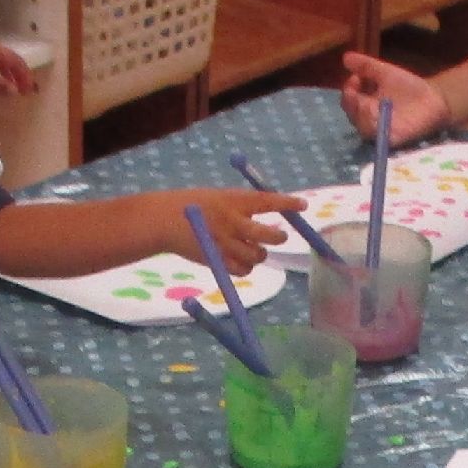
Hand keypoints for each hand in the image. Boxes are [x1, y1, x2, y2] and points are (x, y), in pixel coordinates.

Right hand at [180, 187, 303, 274]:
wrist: (164, 220)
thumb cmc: (193, 205)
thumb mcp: (219, 197)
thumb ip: (241, 206)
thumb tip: (269, 213)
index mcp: (233, 200)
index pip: (267, 201)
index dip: (287, 204)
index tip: (303, 206)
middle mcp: (232, 221)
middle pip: (266, 235)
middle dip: (278, 237)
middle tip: (280, 236)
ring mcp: (225, 243)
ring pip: (257, 255)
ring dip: (260, 254)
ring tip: (255, 250)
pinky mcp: (217, 260)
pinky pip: (242, 270)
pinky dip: (246, 268)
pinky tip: (241, 261)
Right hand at [339, 53, 448, 148]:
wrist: (433, 99)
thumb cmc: (408, 87)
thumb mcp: (385, 73)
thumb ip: (367, 66)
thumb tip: (345, 57)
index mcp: (364, 103)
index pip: (348, 100)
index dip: (348, 89)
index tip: (356, 78)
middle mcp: (369, 119)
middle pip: (353, 115)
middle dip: (352, 104)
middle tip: (355, 93)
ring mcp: (380, 130)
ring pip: (363, 127)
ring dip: (362, 116)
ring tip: (366, 105)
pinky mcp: (393, 139)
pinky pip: (380, 138)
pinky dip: (377, 130)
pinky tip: (378, 118)